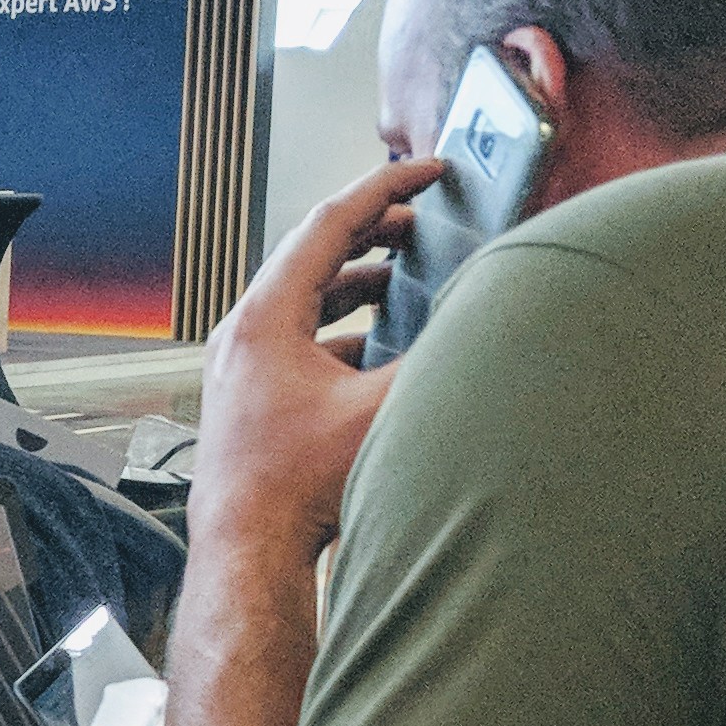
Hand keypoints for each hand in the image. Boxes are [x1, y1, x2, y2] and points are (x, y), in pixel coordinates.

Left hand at [195, 158, 442, 561]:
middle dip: (372, 232)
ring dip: (356, 283)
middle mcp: (243, 334)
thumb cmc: (294, 490)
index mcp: (265, 318)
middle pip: (311, 256)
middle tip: (419, 219)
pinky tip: (375, 347)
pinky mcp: (248, 400)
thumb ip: (439, 358)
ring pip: (302, 301)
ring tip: (402, 275)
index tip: (426, 169)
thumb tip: (485, 321)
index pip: (330, 224)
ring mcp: (240, 368)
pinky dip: (339, 330)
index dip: (386, 188)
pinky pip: (296, 341)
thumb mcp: (385, 411)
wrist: (247, 556)